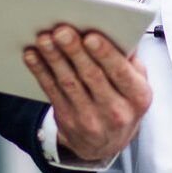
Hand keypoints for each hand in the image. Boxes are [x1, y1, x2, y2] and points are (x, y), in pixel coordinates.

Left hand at [22, 25, 150, 161]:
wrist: (108, 142)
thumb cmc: (124, 102)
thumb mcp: (137, 83)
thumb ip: (130, 59)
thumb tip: (119, 29)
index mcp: (138, 96)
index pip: (121, 72)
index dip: (106, 54)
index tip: (91, 37)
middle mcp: (116, 111)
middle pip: (92, 75)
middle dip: (75, 51)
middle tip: (62, 31)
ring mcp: (90, 118)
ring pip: (69, 82)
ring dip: (54, 58)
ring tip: (44, 39)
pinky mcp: (68, 120)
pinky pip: (52, 92)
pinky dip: (40, 71)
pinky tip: (33, 55)